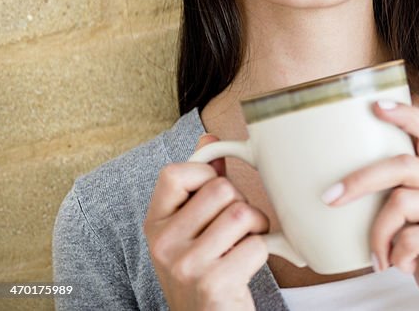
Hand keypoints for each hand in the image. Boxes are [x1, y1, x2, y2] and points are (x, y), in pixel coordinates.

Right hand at [143, 134, 270, 309]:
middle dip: (241, 204)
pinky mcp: (213, 283)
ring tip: (243, 245)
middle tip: (235, 230)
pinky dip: (263, 252)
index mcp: (155, 224)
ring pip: (242, 213)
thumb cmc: (205, 268)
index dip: (205, 175)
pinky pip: (257, 244)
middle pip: (221, 189)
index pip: (174, 173)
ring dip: (256, 227)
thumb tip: (210, 136)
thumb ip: (201, 183)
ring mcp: (185, 265)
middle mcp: (163, 244)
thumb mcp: (193, 227)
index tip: (215, 195)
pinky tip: (247, 266)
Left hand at [322, 101, 418, 310]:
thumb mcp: (418, 227)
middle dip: (360, 179)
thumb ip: (399, 206)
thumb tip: (346, 195)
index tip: (375, 106)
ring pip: (401, 201)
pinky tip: (402, 267)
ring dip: (378, 233)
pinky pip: (412, 237)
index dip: (405, 114)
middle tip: (331, 198)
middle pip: (403, 163)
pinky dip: (397, 254)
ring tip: (379, 257)